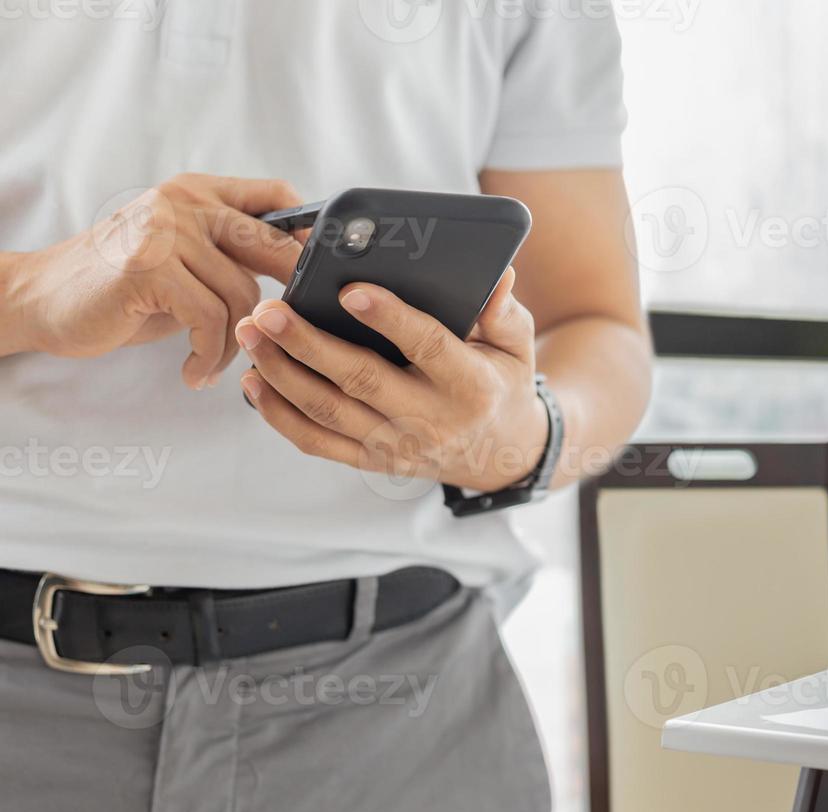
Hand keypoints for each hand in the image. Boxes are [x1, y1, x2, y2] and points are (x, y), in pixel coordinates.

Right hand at [2, 174, 303, 387]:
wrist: (42, 300)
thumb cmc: (122, 288)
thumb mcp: (185, 260)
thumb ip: (232, 256)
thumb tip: (301, 275)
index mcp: (197, 192)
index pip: (275, 195)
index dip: (309, 234)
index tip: (317, 276)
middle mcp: (184, 202)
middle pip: (273, 246)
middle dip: (290, 299)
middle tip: (281, 335)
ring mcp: (165, 231)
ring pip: (243, 296)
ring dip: (235, 344)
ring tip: (212, 363)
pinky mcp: (150, 268)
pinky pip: (212, 320)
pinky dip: (210, 356)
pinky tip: (194, 373)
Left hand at [235, 270, 549, 492]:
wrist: (501, 454)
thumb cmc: (502, 384)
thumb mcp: (516, 345)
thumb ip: (503, 310)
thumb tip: (498, 274)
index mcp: (471, 385)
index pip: (428, 348)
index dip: (390, 319)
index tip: (350, 289)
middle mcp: (432, 421)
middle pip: (361, 381)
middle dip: (308, 344)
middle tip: (267, 309)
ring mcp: (397, 446)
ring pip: (328, 411)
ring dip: (281, 373)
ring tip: (251, 333)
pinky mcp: (372, 461)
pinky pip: (317, 441)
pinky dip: (279, 414)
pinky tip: (253, 381)